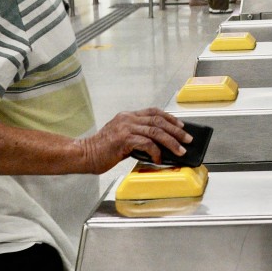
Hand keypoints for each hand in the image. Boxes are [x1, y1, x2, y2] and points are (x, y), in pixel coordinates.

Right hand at [77, 108, 191, 172]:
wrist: (84, 154)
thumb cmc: (101, 150)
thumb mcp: (122, 138)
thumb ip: (137, 137)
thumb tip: (158, 146)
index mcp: (128, 116)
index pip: (154, 112)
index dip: (169, 118)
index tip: (181, 125)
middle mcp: (128, 118)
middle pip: (158, 121)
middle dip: (176, 130)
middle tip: (187, 139)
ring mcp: (126, 127)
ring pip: (156, 131)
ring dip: (171, 141)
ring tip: (180, 150)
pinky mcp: (124, 139)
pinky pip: (146, 143)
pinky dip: (156, 151)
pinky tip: (159, 159)